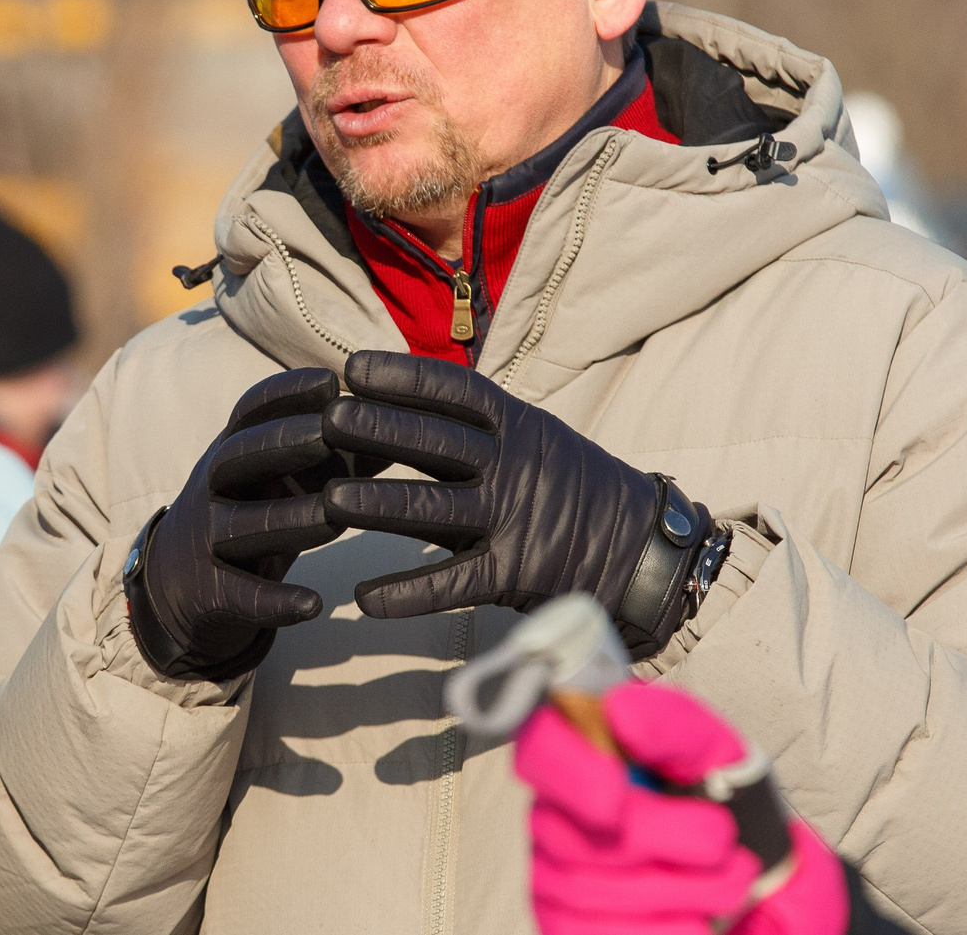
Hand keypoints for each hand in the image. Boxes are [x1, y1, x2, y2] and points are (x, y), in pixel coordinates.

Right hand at [124, 368, 351, 680]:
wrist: (183, 583)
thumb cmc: (255, 510)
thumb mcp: (285, 474)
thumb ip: (340, 447)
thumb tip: (409, 412)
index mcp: (234, 450)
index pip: (250, 411)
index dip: (285, 393)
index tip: (330, 380)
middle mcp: (214, 488)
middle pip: (237, 458)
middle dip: (279, 444)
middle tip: (326, 434)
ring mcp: (208, 541)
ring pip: (241, 527)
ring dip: (286, 520)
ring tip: (334, 520)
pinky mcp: (212, 593)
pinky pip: (242, 596)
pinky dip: (276, 601)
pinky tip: (315, 605)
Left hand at [319, 350, 712, 654]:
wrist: (641, 550)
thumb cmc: (569, 486)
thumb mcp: (532, 438)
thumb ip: (471, 426)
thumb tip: (395, 394)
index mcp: (517, 425)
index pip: (455, 391)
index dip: (403, 377)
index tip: (353, 367)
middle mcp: (514, 465)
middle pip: (436, 443)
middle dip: (378, 430)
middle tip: (325, 420)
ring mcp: (514, 520)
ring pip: (434, 509)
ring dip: (379, 505)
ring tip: (329, 500)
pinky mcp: (515, 574)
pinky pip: (452, 584)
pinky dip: (407, 592)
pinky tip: (364, 599)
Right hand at [513, 682, 846, 934]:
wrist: (753, 873)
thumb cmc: (722, 804)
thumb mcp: (715, 752)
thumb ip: (671, 724)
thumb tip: (620, 710)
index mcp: (581, 757)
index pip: (538, 749)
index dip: (567, 772)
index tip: (616, 793)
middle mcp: (555, 817)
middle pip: (583, 835)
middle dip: (671, 841)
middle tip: (721, 837)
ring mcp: (554, 881)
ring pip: (599, 893)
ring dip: (687, 889)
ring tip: (729, 878)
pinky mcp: (567, 929)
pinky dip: (672, 929)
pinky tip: (698, 915)